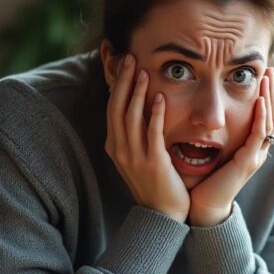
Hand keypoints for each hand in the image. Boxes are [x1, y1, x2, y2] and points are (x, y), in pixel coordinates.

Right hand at [105, 55, 189, 222]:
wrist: (162, 216)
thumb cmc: (154, 183)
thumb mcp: (138, 156)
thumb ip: (136, 133)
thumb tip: (138, 107)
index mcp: (115, 145)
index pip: (111, 107)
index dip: (114, 84)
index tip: (118, 61)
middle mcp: (120, 149)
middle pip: (117, 107)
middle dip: (123, 81)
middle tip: (129, 58)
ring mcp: (135, 156)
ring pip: (131, 117)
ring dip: (137, 92)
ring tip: (143, 70)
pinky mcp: (153, 162)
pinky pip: (152, 133)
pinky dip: (155, 113)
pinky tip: (160, 96)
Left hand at [188, 67, 273, 225]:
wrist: (203, 206)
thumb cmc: (204, 180)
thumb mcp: (213, 150)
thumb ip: (216, 133)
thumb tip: (205, 112)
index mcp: (251, 148)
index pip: (264, 115)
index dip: (265, 94)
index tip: (261, 74)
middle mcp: (258, 151)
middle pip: (272, 114)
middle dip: (271, 90)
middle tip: (268, 69)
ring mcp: (256, 156)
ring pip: (269, 121)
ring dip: (269, 97)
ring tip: (266, 78)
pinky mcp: (248, 162)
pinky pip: (259, 135)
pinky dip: (261, 117)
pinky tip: (260, 101)